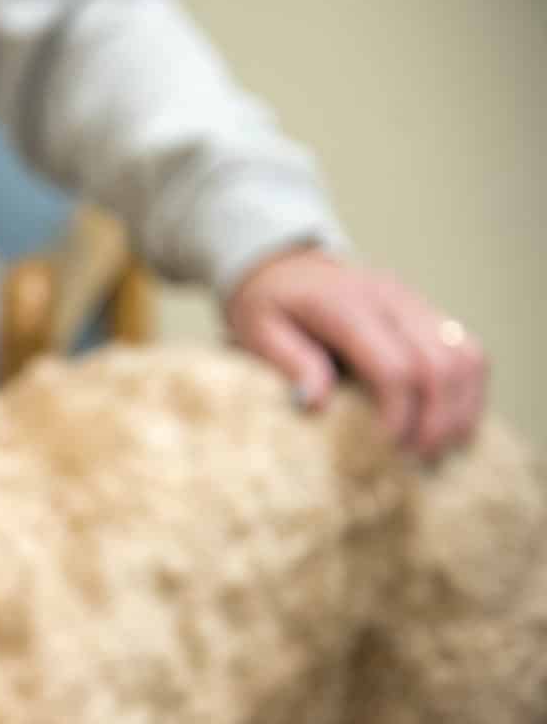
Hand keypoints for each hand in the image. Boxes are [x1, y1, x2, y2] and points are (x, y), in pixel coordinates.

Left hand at [226, 248, 486, 458]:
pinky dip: (467, 390)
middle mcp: (391, 298)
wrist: (282, 264)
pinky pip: (466, 350)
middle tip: (418, 459)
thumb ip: (289, 362)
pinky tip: (450, 422)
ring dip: (462, 407)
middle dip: (437, 418)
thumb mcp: (257, 330)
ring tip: (439, 448)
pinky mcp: (426, 312)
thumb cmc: (266, 304)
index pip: (394, 365)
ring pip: (467, 355)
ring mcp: (415, 302)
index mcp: (347, 305)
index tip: (388, 448)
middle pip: (441, 363)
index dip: (399, 414)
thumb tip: (315, 403)